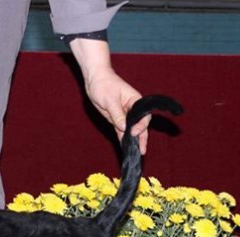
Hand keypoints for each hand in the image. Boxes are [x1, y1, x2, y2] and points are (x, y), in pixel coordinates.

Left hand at [69, 39, 148, 153]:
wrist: (95, 81)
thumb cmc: (104, 85)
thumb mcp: (110, 100)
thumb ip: (117, 114)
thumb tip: (124, 128)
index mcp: (136, 101)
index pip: (143, 116)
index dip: (140, 126)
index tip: (133, 133)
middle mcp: (133, 109)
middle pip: (140, 125)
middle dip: (141, 138)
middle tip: (141, 151)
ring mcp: (125, 115)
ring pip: (131, 130)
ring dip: (133, 141)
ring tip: (136, 153)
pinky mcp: (116, 119)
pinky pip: (121, 131)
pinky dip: (123, 138)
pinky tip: (125, 147)